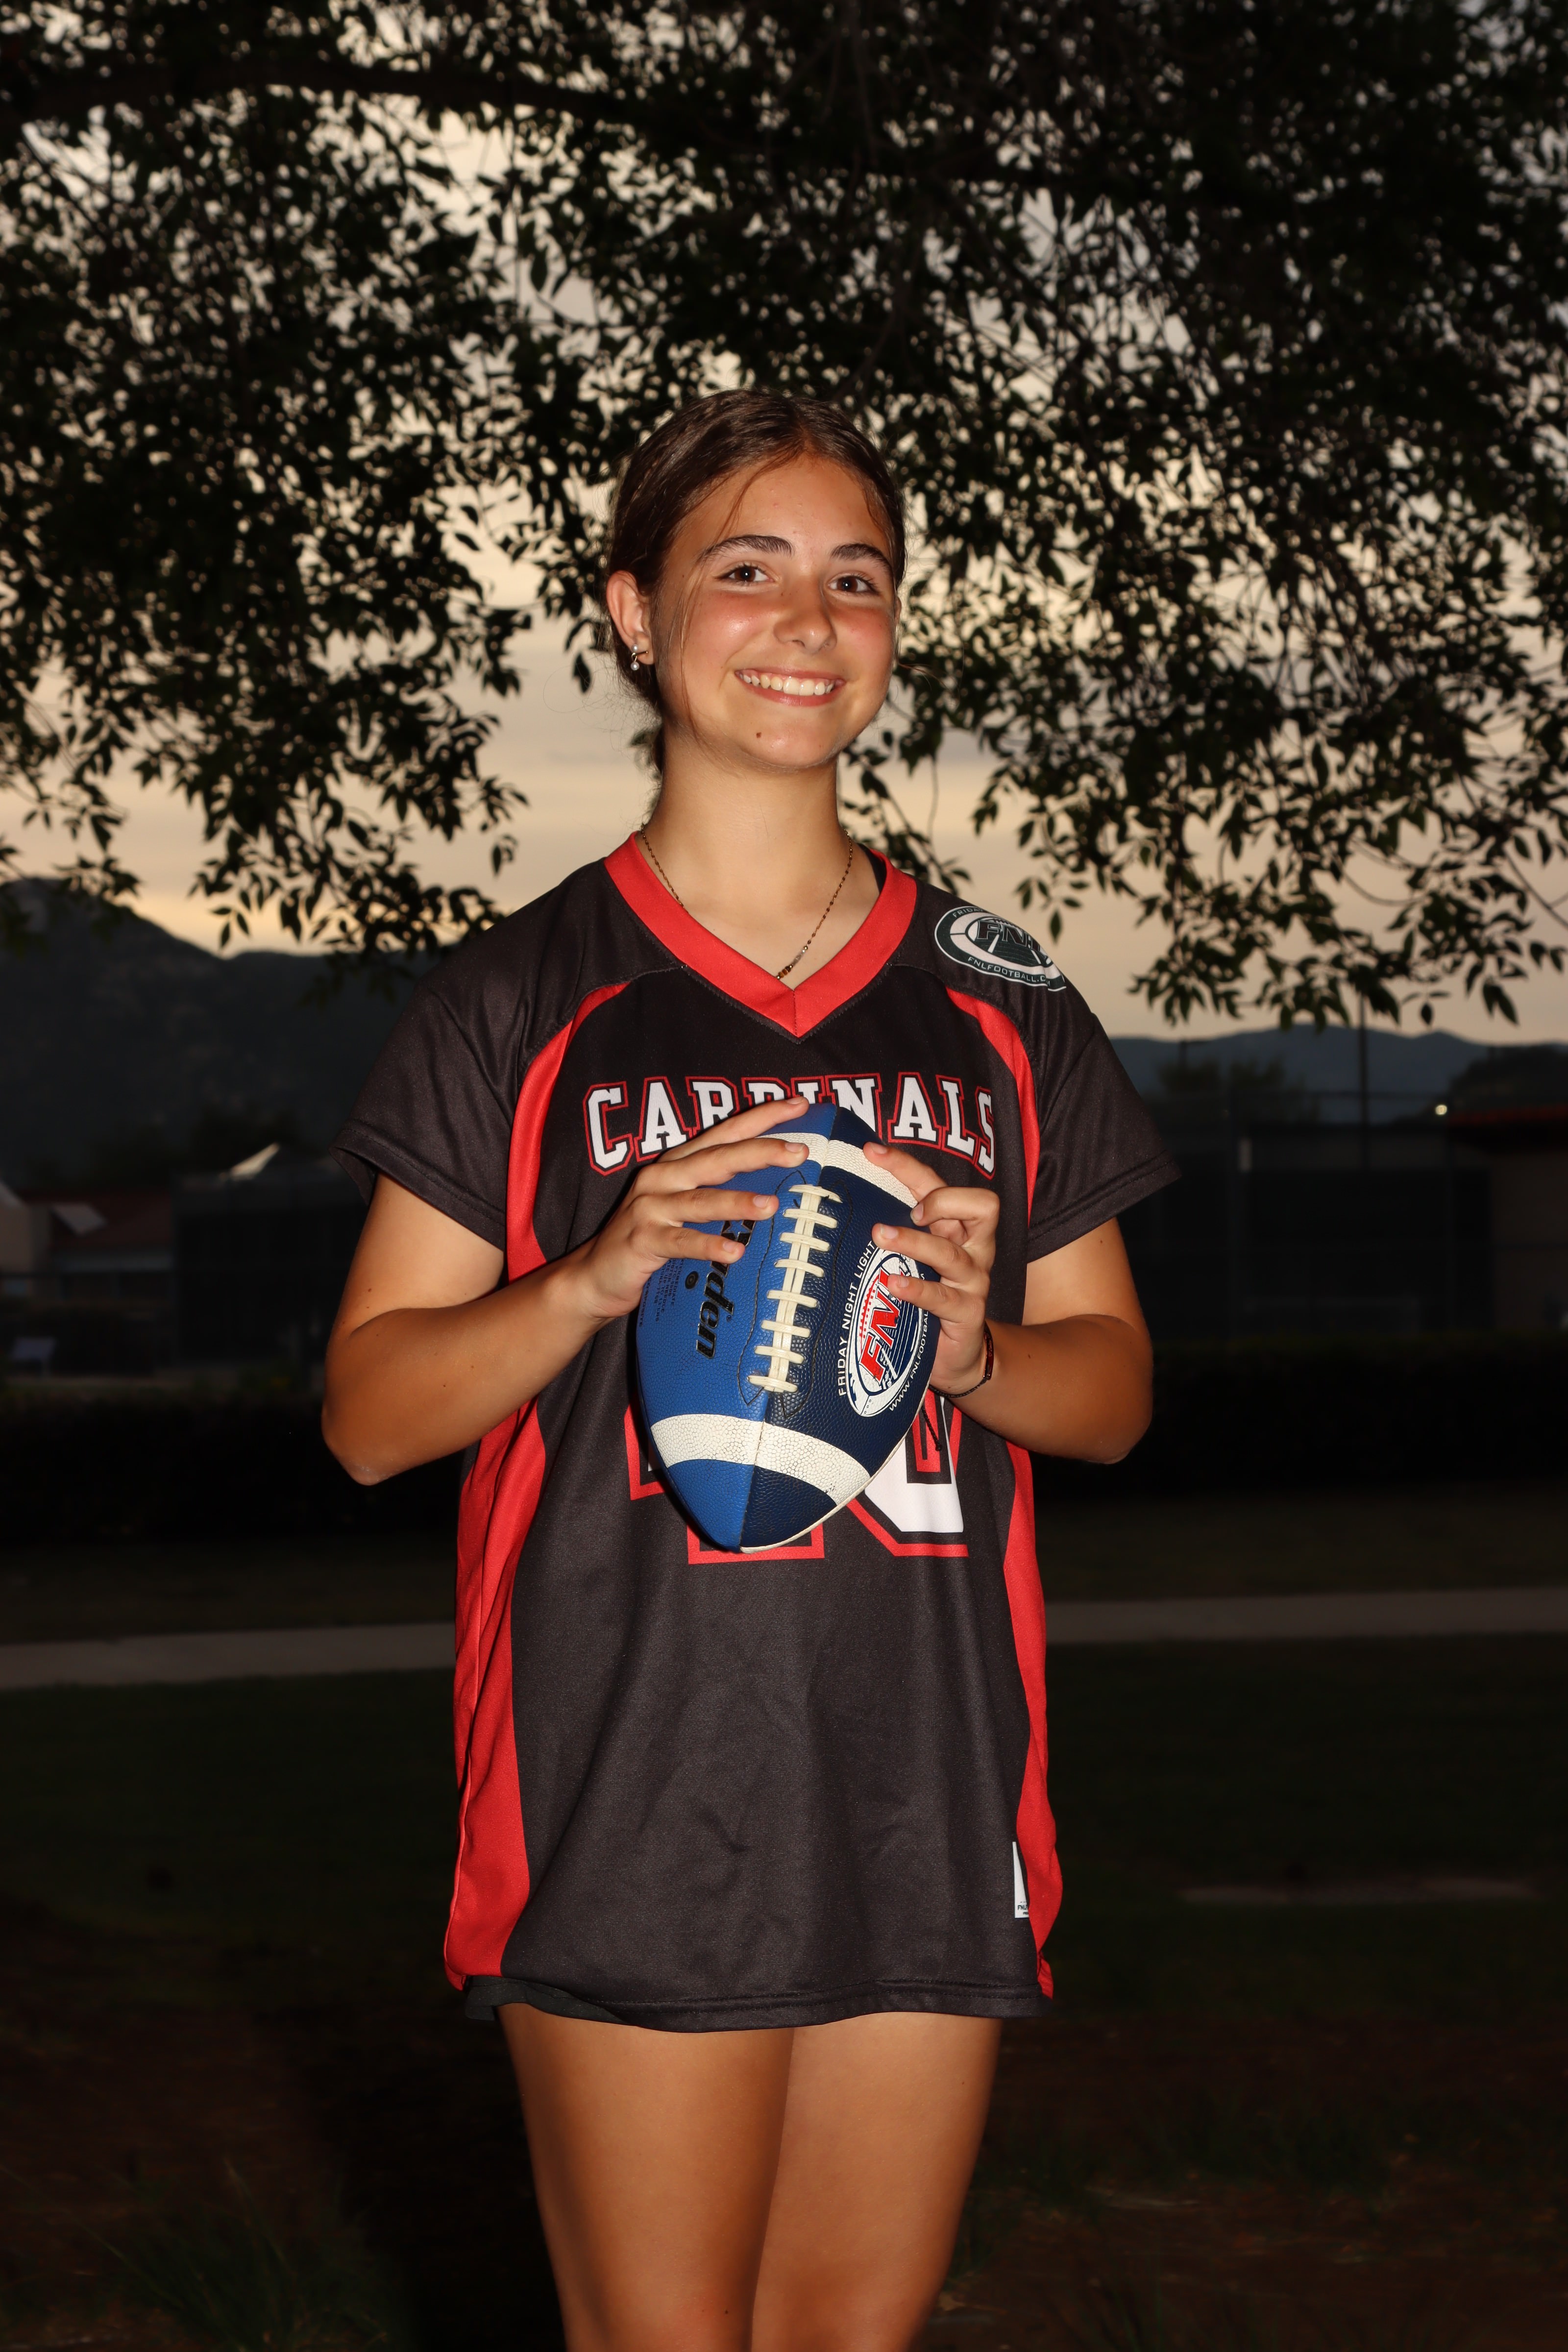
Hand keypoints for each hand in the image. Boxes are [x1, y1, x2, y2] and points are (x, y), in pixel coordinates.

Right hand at [561, 1096, 810, 1325]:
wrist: (594, 1275)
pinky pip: (679, 1243)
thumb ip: (716, 1191)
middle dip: (759, 1151)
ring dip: (737, 1201)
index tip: (799, 1104)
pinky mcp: (641, 1241)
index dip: (761, 1117)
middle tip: (798, 1151)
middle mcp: (662, 1178)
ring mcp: (649, 1208)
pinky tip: (734, 1253)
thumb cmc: (648, 1239)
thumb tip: (777, 1189)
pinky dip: (707, 1246)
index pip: (724, 1133)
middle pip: (717, 1158)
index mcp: (677, 1164)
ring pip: (700, 1200)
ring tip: (773, 1205)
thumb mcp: (682, 1207)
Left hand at [863, 1139, 997, 1394]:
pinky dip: (917, 1290)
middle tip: (907, 1209)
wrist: (957, 1355)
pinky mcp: (968, 1315)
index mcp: (959, 1228)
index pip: (939, 1184)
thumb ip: (894, 1229)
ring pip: (951, 1254)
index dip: (909, 1165)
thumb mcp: (915, 1259)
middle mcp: (974, 1249)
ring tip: (880, 1235)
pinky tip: (891, 1284)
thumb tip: (842, 1200)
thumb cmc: (929, 1297)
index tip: (871, 1151)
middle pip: (980, 1207)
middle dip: (941, 1199)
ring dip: (915, 1241)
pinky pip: (944, 1299)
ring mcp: (973, 1283)